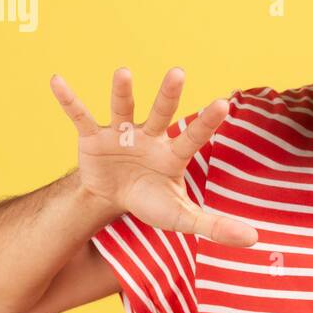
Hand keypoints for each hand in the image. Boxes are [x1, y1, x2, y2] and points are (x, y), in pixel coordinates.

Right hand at [49, 67, 257, 246]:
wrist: (112, 198)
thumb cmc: (152, 201)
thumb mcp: (181, 217)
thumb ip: (215, 225)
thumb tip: (255, 240)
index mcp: (173, 155)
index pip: (193, 137)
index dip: (206, 123)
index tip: (224, 104)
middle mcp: (149, 137)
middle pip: (161, 113)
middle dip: (168, 94)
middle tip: (178, 72)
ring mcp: (121, 134)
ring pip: (123, 109)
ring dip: (122, 92)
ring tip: (123, 72)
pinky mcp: (93, 137)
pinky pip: (80, 116)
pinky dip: (69, 100)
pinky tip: (57, 81)